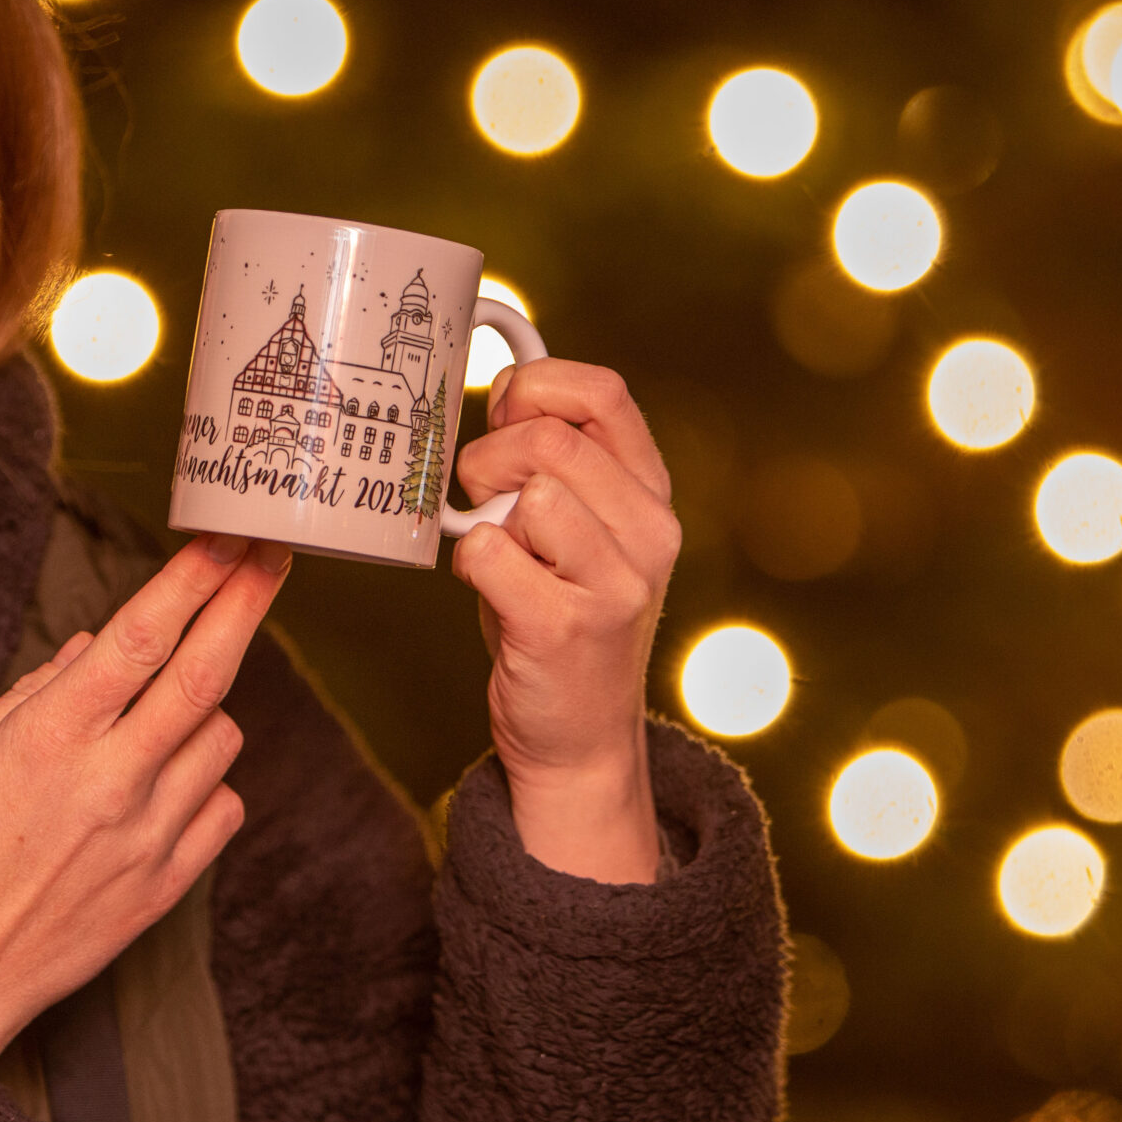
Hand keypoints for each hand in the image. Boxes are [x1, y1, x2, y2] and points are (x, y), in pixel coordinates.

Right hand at [0, 533, 291, 1083]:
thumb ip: (34, 695)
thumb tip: (98, 647)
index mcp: (47, 740)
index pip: (138, 639)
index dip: (190, 580)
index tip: (224, 539)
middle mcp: (107, 783)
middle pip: (204, 675)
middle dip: (245, 602)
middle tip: (270, 557)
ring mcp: (145, 839)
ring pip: (221, 739)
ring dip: (204, 709)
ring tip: (155, 720)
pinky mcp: (166, 888)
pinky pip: (223, 807)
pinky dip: (206, 782)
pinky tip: (163, 785)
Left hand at [449, 360, 680, 882]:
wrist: (580, 736)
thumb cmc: (560, 613)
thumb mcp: (579, 527)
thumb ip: (557, 460)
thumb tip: (504, 386)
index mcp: (651, 494)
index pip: (603, 392)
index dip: (536, 386)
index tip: (502, 415)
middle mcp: (649, 533)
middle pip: (548, 439)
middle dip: (489, 457)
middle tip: (481, 500)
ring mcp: (615, 584)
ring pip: (525, 492)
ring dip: (484, 515)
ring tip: (498, 553)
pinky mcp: (566, 628)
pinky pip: (489, 553)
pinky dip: (470, 564)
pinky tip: (492, 590)